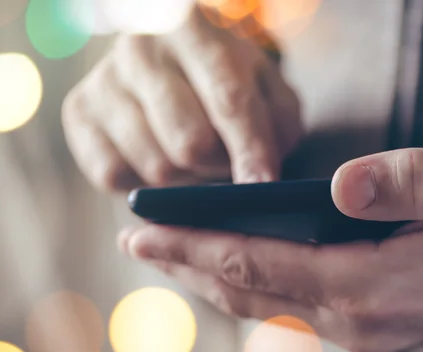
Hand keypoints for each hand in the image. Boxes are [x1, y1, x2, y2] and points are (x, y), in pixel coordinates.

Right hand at [62, 5, 302, 190]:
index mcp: (191, 27)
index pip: (228, 99)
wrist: (168, 58)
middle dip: (219, 166)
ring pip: (157, 168)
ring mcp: (102, 80)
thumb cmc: (225, 77)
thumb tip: (259, 176)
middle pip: (190, 143)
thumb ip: (276, 123)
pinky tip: (158, 155)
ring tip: (194, 155)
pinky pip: (115, 176)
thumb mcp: (265, 85)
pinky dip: (145, 181)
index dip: (250, 150)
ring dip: (186, 177)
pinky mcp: (78, 113)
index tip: (264, 185)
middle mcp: (139, 48)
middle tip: (226, 160)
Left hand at [118, 141, 422, 351]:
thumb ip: (414, 181)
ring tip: (167, 250)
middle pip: (251, 292)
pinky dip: (245, 285)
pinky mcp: (357, 328)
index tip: (146, 228)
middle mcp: (358, 319)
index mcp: (378, 282)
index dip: (199, 246)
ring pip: (263, 307)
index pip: (264, 265)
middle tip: (136, 237)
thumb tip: (343, 186)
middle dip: (187, 264)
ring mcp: (356, 331)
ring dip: (209, 278)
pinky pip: (285, 309)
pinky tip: (223, 265)